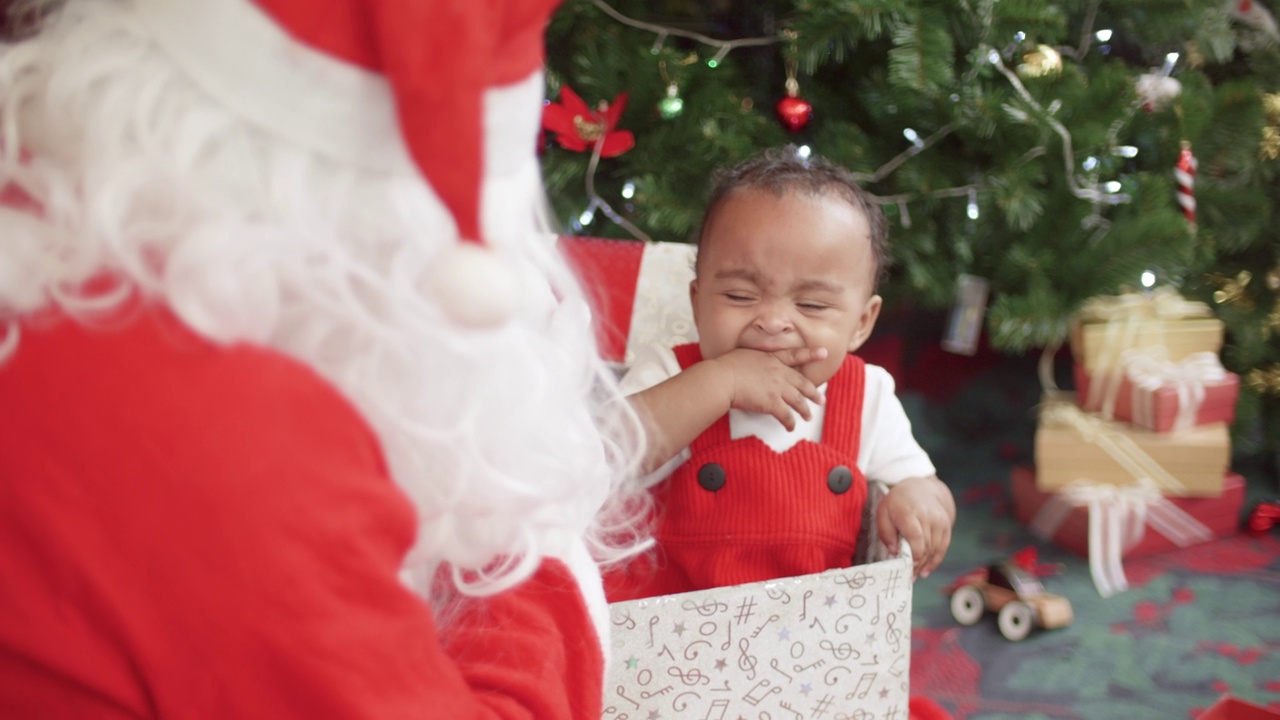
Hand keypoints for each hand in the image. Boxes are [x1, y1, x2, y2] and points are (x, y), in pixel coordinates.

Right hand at [705, 347, 827, 430]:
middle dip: (813, 392)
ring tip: (808, 416)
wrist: (722, 379)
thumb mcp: (744, 355)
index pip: (795, 355)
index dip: (811, 354)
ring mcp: (777, 388)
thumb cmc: (725, 367)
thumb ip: (754, 361)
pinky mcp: (772, 403)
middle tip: (820, 398)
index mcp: (771, 358)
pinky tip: (790, 427)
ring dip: (805, 410)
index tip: (823, 353)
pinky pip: (786, 416)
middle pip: (802, 383)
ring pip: (798, 401)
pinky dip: (790, 423)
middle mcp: (779, 372)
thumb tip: (752, 367)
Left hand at [875, 475, 954, 578]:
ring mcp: (939, 521)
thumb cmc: (898, 502)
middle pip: (925, 547)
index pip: (916, 537)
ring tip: (914, 576)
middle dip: (917, 565)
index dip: (913, 556)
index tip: (906, 568)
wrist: (922, 488)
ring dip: (925, 566)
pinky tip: (926, 570)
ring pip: (934, 550)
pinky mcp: (946, 527)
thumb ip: (886, 532)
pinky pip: (942, 548)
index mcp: (909, 512)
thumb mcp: (884, 512)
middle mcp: (928, 516)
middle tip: (907, 578)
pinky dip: (934, 561)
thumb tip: (894, 552)